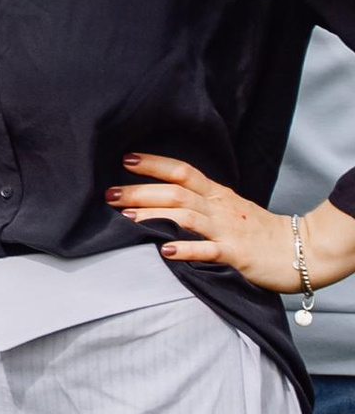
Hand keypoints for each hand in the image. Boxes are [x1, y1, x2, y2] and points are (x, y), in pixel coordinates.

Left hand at [108, 162, 354, 292]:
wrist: (302, 252)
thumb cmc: (259, 232)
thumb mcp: (229, 209)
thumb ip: (200, 201)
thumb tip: (160, 198)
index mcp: (217, 195)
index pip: (183, 172)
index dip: (154, 164)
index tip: (125, 159)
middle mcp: (219, 208)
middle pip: (176, 193)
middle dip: (140, 192)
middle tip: (110, 194)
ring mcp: (228, 230)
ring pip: (187, 217)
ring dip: (155, 216)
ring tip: (127, 218)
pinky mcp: (238, 254)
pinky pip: (210, 250)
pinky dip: (187, 249)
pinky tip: (166, 250)